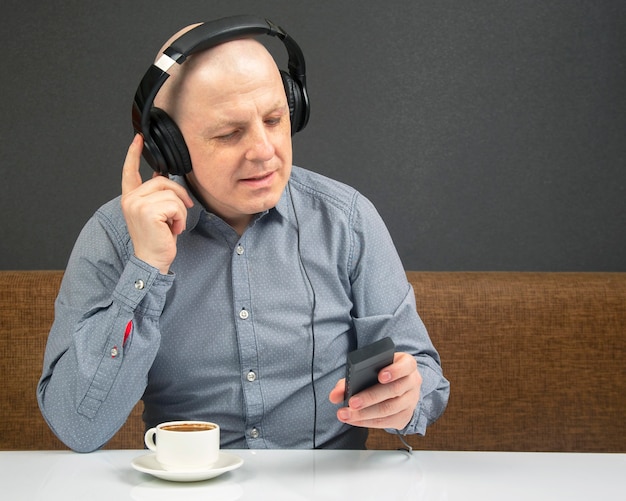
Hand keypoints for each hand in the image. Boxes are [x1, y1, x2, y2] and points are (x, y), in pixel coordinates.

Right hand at [121, 135, 193, 273]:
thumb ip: (155, 195)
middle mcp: (130, 199)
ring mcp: (137, 204)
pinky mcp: (148, 211)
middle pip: (163, 181)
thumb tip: (162, 177)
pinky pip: (175, 205)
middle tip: (179, 215)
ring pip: (172, 195)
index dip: (133, 154)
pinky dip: (180, 218)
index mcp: (130, 198)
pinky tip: (173, 229)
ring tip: (173, 226)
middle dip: (179, 197)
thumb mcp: (155, 214)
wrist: (152, 261)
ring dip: (180, 212)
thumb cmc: (157, 240)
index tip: (138, 139)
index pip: (129, 171)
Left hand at [329, 352, 421, 429]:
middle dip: (370, 397)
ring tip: (347, 414)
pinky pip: (386, 422)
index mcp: (407, 364)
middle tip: (352, 402)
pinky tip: (353, 420)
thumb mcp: (371, 369)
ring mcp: (411, 401)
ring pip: (389, 409)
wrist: (399, 386)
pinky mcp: (405, 416)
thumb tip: (335, 395)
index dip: (394, 371)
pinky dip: (367, 422)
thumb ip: (351, 379)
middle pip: (394, 390)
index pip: (406, 366)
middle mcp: (412, 382)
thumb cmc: (381, 374)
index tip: (380, 376)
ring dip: (365, 414)